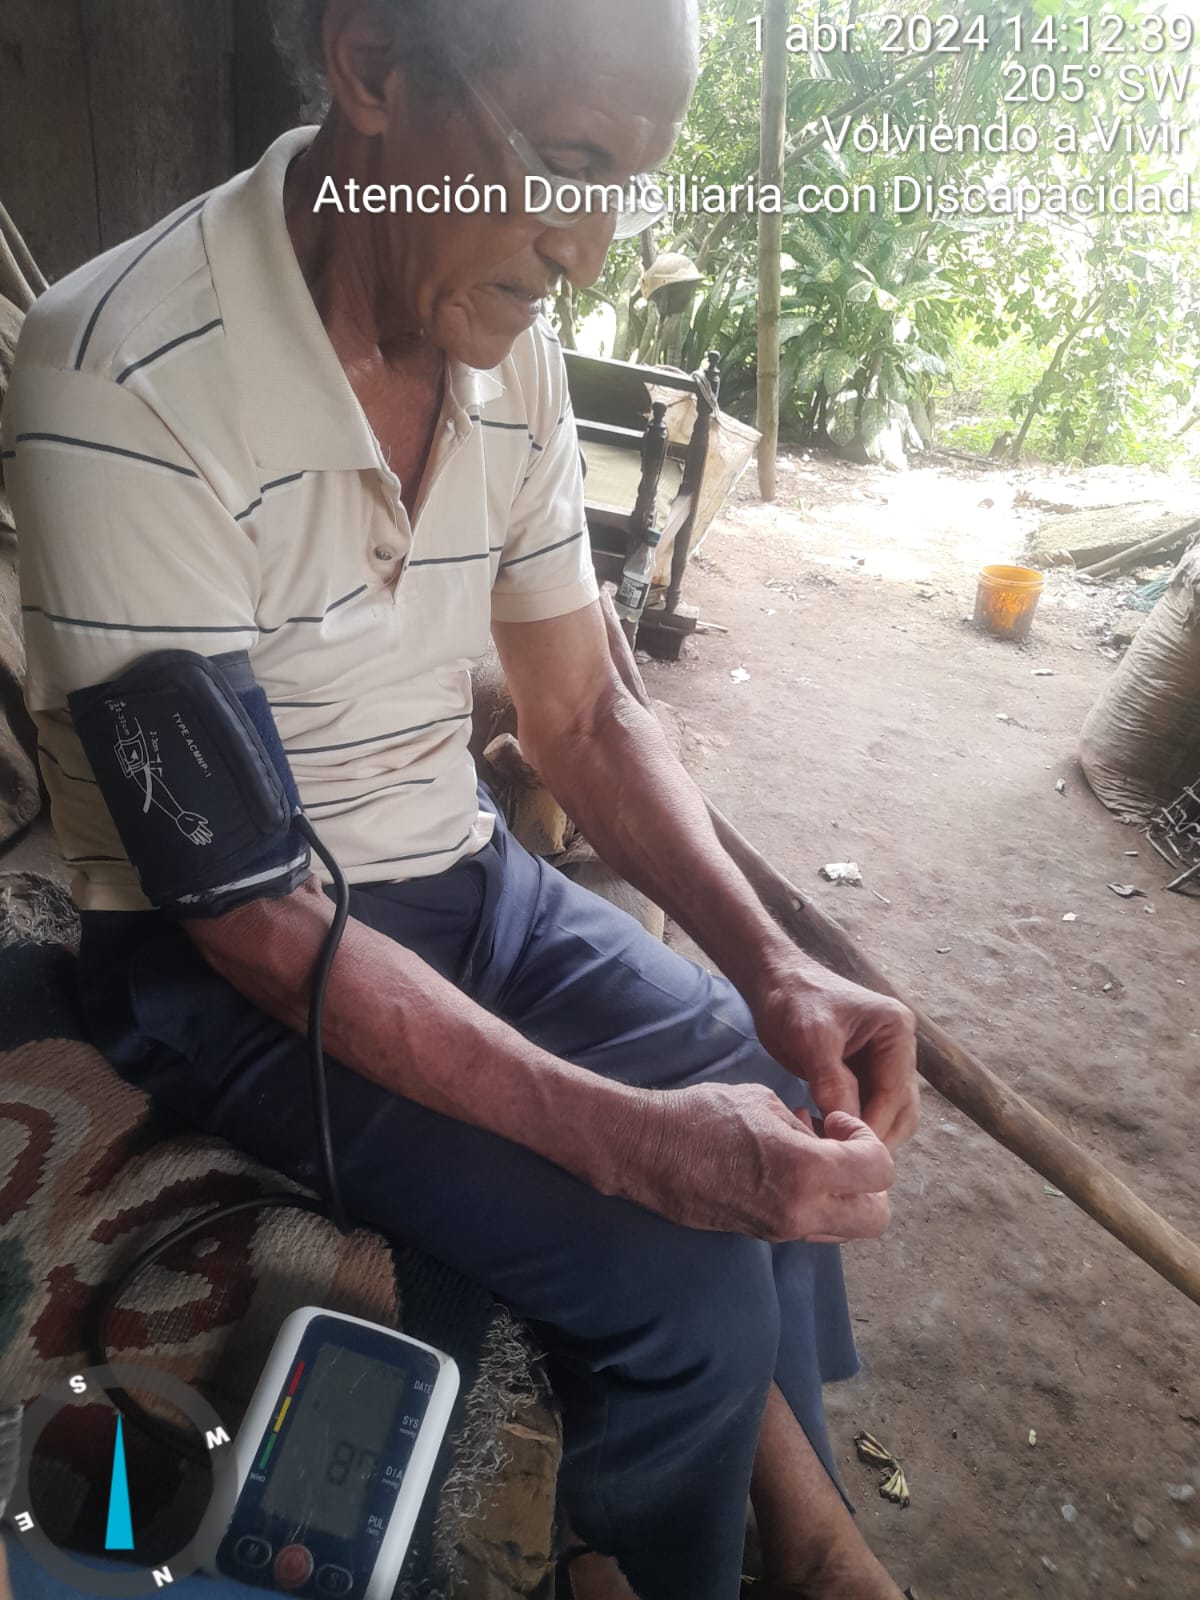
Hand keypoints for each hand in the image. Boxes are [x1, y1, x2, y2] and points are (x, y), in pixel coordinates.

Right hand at [613, 1082, 893, 1242]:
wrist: (646, 1150)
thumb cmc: (700, 1115)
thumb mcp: (764, 1103)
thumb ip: (808, 1128)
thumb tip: (825, 1139)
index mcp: (805, 1171)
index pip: (879, 1170)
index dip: (868, 1139)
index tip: (838, 1121)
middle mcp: (800, 1211)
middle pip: (875, 1217)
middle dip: (871, 1183)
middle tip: (844, 1150)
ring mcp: (781, 1230)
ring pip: (846, 1228)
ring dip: (844, 1196)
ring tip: (814, 1160)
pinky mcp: (762, 1236)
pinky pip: (812, 1228)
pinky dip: (816, 1203)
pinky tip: (787, 1170)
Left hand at [752, 967, 918, 1150]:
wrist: (773, 980)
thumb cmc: (793, 999)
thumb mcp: (812, 1038)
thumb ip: (832, 1081)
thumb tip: (847, 1127)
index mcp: (897, 1030)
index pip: (894, 1092)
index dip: (873, 1125)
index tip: (847, 1150)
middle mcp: (898, 1048)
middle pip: (901, 1108)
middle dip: (876, 1135)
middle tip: (843, 1160)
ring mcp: (882, 1062)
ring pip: (887, 1113)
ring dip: (866, 1134)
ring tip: (834, 1152)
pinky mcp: (863, 1073)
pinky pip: (866, 1108)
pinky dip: (852, 1125)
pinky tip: (828, 1137)